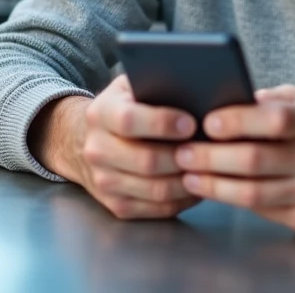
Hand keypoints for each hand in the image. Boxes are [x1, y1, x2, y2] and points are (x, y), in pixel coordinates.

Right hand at [29, 76, 200, 220]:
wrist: (84, 140)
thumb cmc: (124, 107)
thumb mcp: (131, 86)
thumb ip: (154, 84)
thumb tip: (194, 90)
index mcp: (100, 114)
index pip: (129, 120)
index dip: (163, 123)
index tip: (191, 123)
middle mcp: (96, 150)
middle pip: (146, 161)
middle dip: (183, 156)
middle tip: (209, 150)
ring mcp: (104, 181)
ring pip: (155, 190)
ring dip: (188, 181)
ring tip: (210, 168)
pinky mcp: (116, 205)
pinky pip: (157, 209)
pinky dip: (183, 200)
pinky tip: (198, 184)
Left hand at [173, 85, 294, 233]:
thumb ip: (271, 100)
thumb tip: (222, 102)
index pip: (275, 120)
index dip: (238, 121)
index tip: (207, 122)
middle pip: (255, 160)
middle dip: (211, 157)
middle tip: (181, 152)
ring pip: (252, 192)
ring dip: (213, 184)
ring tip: (187, 174)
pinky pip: (261, 210)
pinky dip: (230, 199)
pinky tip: (211, 189)